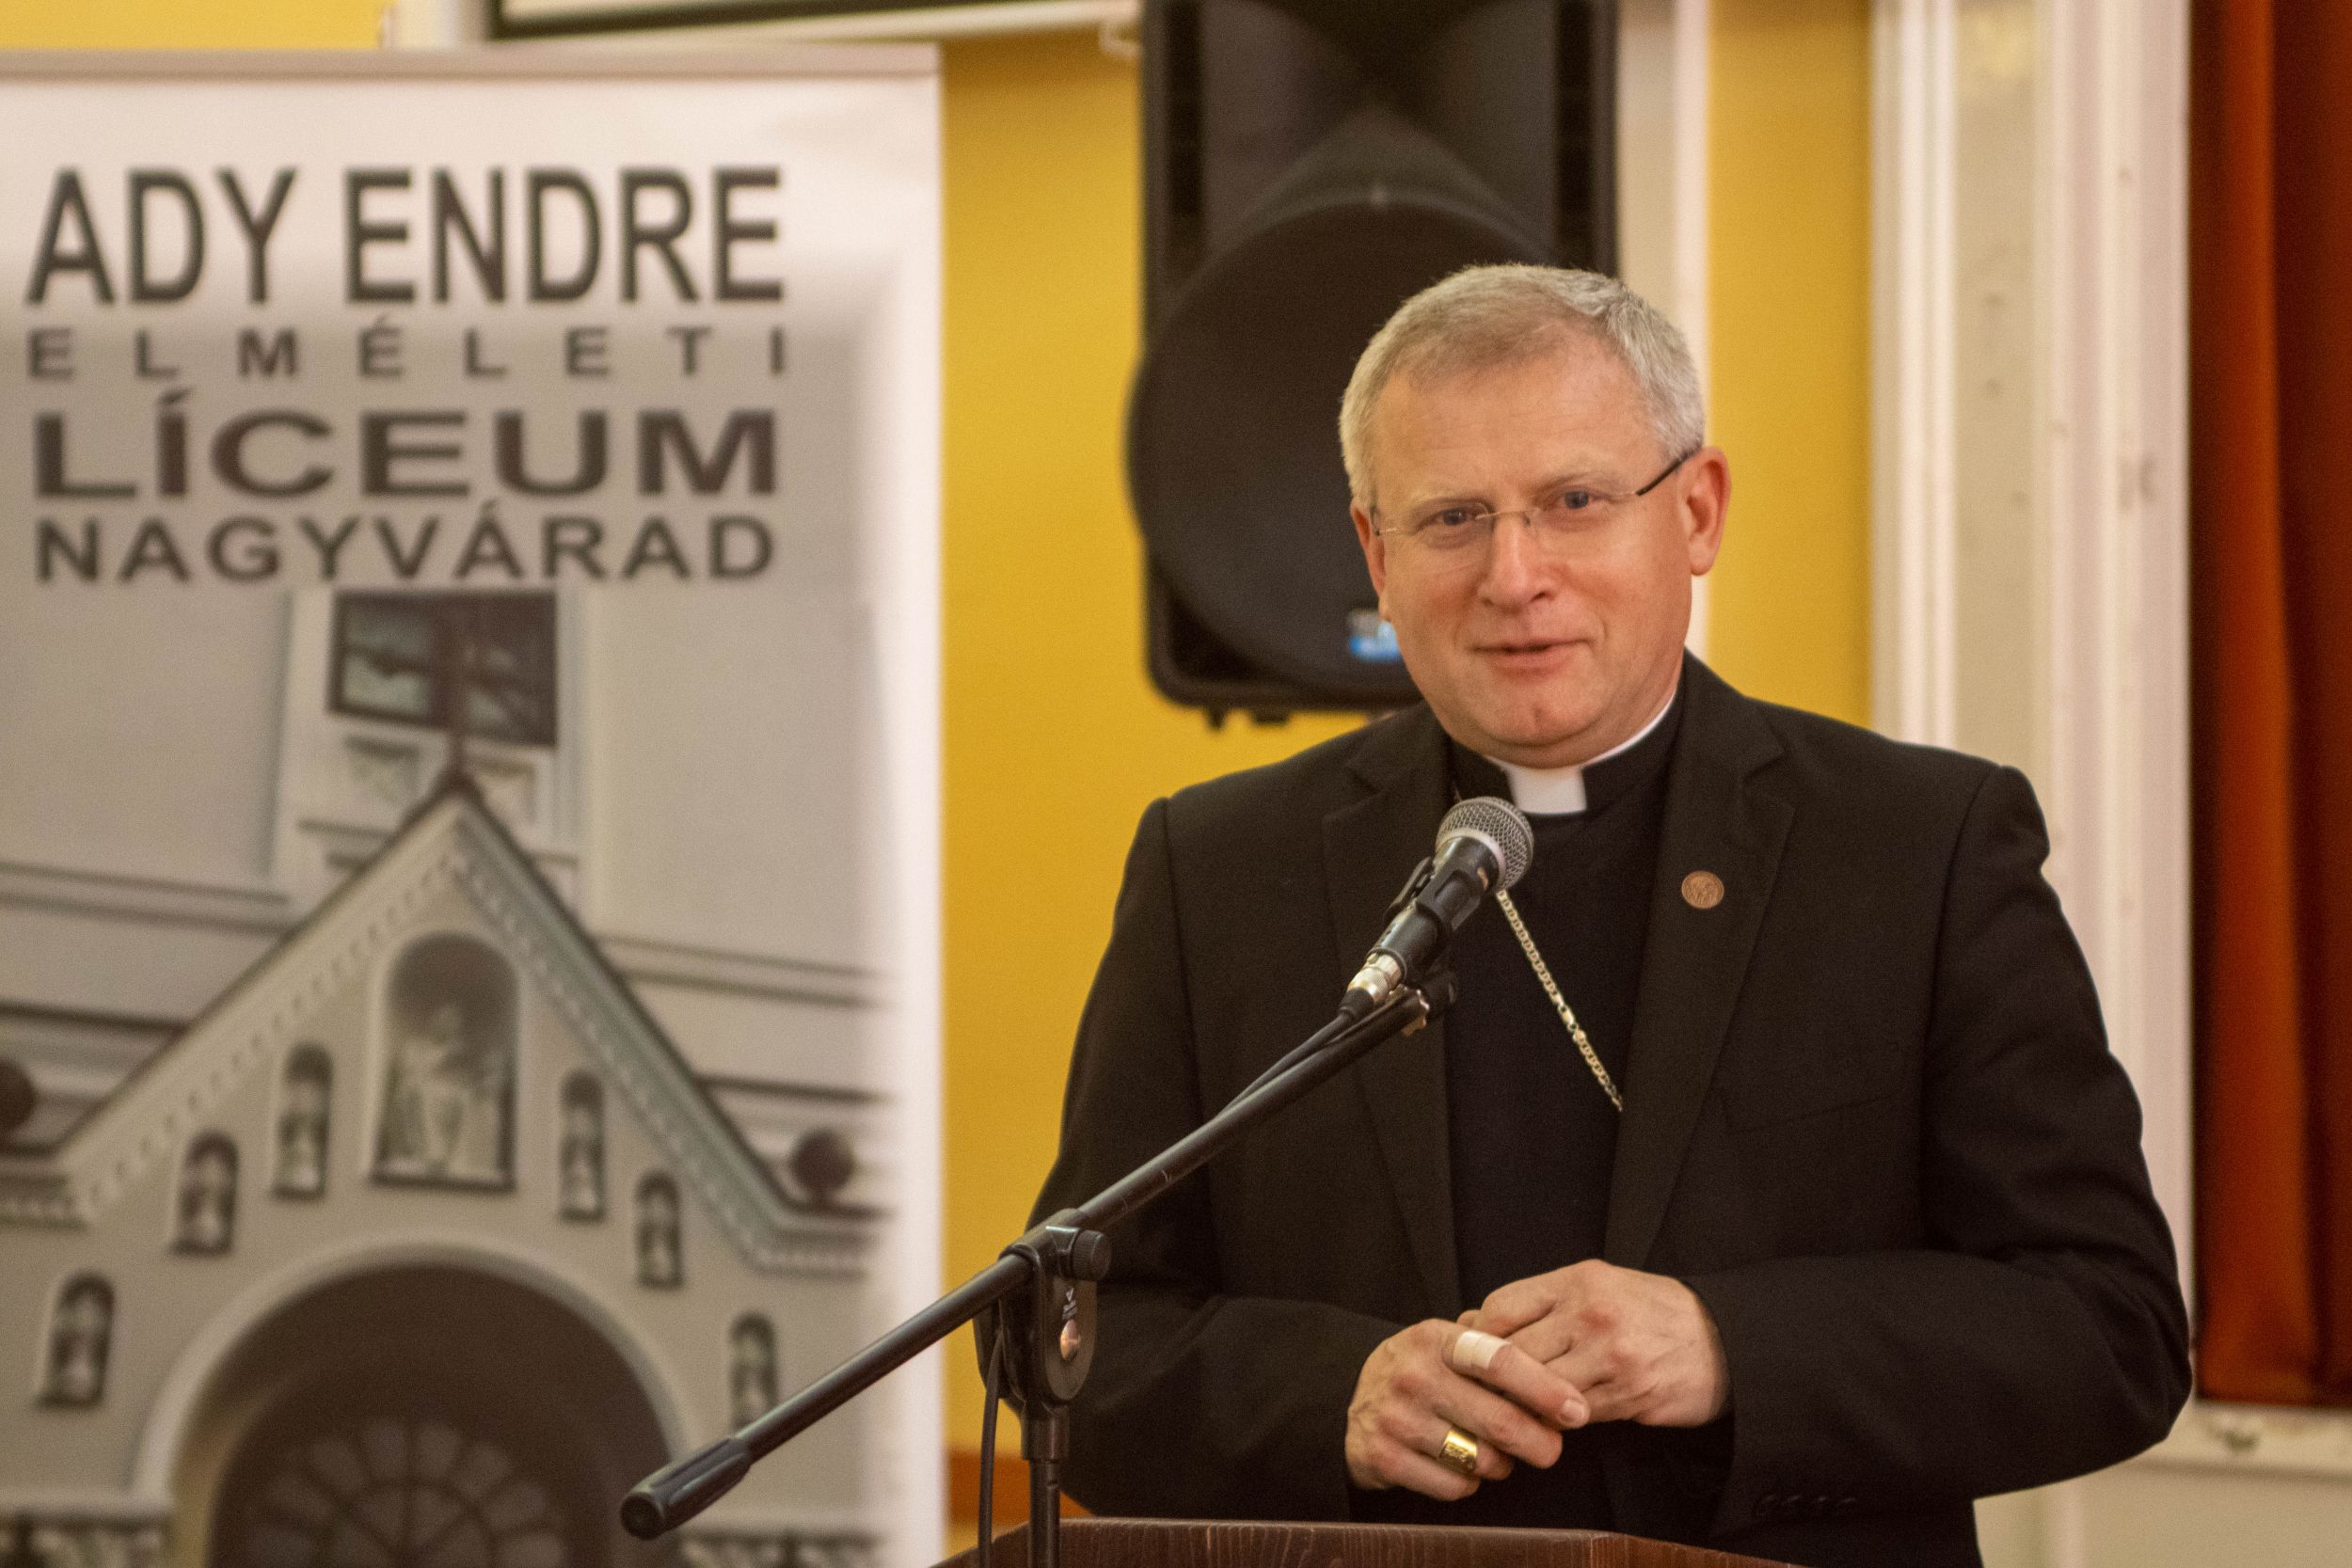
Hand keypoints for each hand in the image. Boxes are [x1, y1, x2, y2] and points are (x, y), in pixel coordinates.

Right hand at [1344, 1318, 1591, 1499]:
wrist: (1353, 1398)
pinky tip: (1463, 1467)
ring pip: (1481, 1458)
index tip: (1576, 1410)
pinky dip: (1469, 1483)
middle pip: (1499, 1420)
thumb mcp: (1447, 1343)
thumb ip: (1496, 1348)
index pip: (1500, 1360)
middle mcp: (1412, 1374)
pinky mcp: (1383, 1457)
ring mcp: (1394, 1416)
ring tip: (1497, 1454)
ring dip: (1502, 1464)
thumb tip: (1562, 1373)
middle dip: (1539, 1441)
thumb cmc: (1422, 1370)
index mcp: (1435, 1338)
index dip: (1544, 1388)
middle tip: (1552, 1447)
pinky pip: (1454, 1485)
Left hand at [1462, 1260, 1728, 1427]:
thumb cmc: (1649, 1311)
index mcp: (1578, 1281)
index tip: (1472, 1355)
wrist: (1722, 1340)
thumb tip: (1471, 1323)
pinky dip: (1558, 1420)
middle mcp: (1591, 1314)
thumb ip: (1539, 1303)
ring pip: (1539, 1390)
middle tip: (1483, 1393)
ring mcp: (1610, 1356)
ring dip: (1524, 1405)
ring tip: (1514, 1410)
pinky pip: (1572, 1415)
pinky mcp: (1628, 1395)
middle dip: (1495, 1378)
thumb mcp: (1597, 1286)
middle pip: (1514, 1354)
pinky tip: (1554, 1419)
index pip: (1501, 1309)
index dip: (1478, 1337)